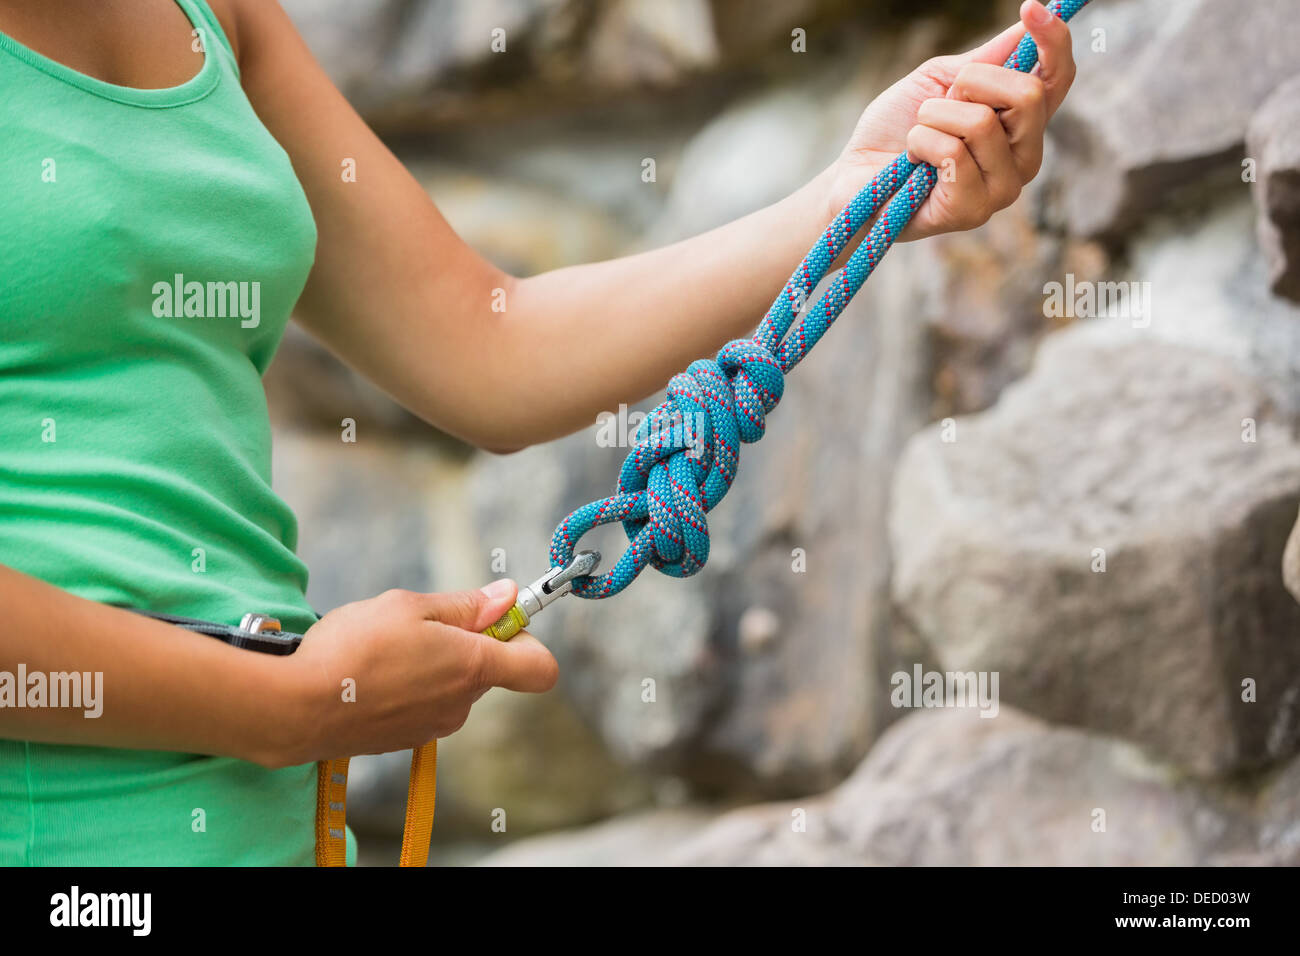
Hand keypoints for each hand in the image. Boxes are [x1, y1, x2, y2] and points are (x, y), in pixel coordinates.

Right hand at [278, 580, 557, 763]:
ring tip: (386, 648)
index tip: (497, 617)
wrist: (295, 709)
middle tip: (420, 622)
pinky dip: (409, 686)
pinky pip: (424, 704)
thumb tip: (508, 596)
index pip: (540, 668)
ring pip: (453, 685)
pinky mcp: (406, 740)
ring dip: (433, 663)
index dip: (526, 637)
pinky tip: (372, 673)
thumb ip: (465, 605)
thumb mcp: (409, 606)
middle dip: (466, 642)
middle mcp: (461, 705)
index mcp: (473, 668)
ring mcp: (434, 727)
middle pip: (489, 669)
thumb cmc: (353, 649)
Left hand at [830, 0, 1076, 240]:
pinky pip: (953, 152)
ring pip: (982, 122)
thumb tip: (1026, 23)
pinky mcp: (973, 210)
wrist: (853, 177)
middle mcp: (1023, 157)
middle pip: (1029, 95)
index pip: (1057, 79)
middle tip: (941, 100)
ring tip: (919, 136)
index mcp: (1021, 124)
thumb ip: (985, 60)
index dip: (1053, 41)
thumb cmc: (896, 130)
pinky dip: (921, 143)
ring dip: (934, 116)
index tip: (1031, 8)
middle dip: (973, 82)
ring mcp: (1002, 188)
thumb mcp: (939, 82)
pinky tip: (913, 162)